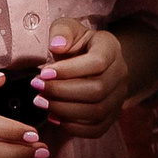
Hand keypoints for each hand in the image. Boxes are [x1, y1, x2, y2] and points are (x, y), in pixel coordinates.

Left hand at [29, 21, 132, 136]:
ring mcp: (118, 97)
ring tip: (41, 102)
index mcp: (111, 48)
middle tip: (37, 88)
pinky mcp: (111, 116)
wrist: (94, 62)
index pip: (97, 63)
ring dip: (64, 110)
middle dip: (62, 92)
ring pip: (96, 112)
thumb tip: (56, 45)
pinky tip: (53, 116)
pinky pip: (96, 129)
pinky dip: (72, 127)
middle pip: (97, 90)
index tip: (43, 73)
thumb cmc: (77, 44)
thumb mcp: (69, 29)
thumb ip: (62, 31)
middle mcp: (120, 74)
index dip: (69, 71)